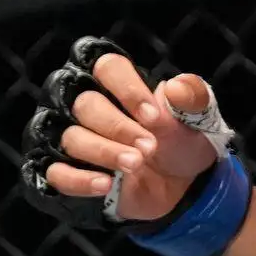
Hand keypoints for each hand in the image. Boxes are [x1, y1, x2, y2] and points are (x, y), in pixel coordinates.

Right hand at [20, 37, 233, 228]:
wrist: (181, 188)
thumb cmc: (181, 143)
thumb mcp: (198, 119)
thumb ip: (192, 97)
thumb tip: (174, 87)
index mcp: (120, 85)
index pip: (107, 68)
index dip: (127, 90)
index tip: (153, 117)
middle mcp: (92, 107)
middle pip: (85, 104)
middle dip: (119, 127)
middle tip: (149, 148)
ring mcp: (78, 140)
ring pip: (72, 138)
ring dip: (105, 152)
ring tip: (136, 165)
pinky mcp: (70, 172)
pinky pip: (57, 173)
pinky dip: (79, 179)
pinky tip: (106, 184)